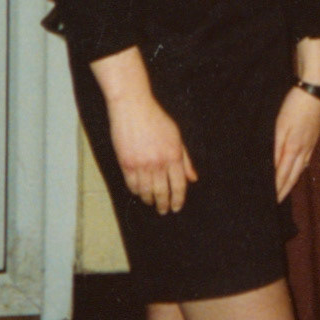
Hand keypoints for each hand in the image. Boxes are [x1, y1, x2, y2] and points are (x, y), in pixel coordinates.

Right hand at [105, 90, 197, 213]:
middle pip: (162, 192)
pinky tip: (139, 193)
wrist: (133, 109)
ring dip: (149, 200)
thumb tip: (193, 178)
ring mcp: (141, 164)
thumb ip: (185, 160)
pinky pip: (132, 184)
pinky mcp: (126, 164)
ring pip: (146, 191)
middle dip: (164, 204)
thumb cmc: (157, 120)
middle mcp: (159, 163)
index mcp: (174, 156)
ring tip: (152, 203)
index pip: (179, 185)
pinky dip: (136, 191)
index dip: (178, 199)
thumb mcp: (177, 137)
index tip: (177, 207)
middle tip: (164, 211)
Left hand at [273, 84, 319, 201]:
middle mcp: (304, 149)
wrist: (316, 90)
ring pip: (301, 168)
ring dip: (292, 181)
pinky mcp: (314, 137)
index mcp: (294, 147)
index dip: (276, 188)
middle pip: (293, 175)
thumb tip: (272, 166)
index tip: (270, 200)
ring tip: (285, 190)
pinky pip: (306, 159)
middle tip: (276, 201)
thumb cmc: (295, 105)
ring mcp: (311, 143)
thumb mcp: (280, 124)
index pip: (283, 174)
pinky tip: (298, 169)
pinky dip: (300, 169)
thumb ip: (276, 146)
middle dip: (284, 189)